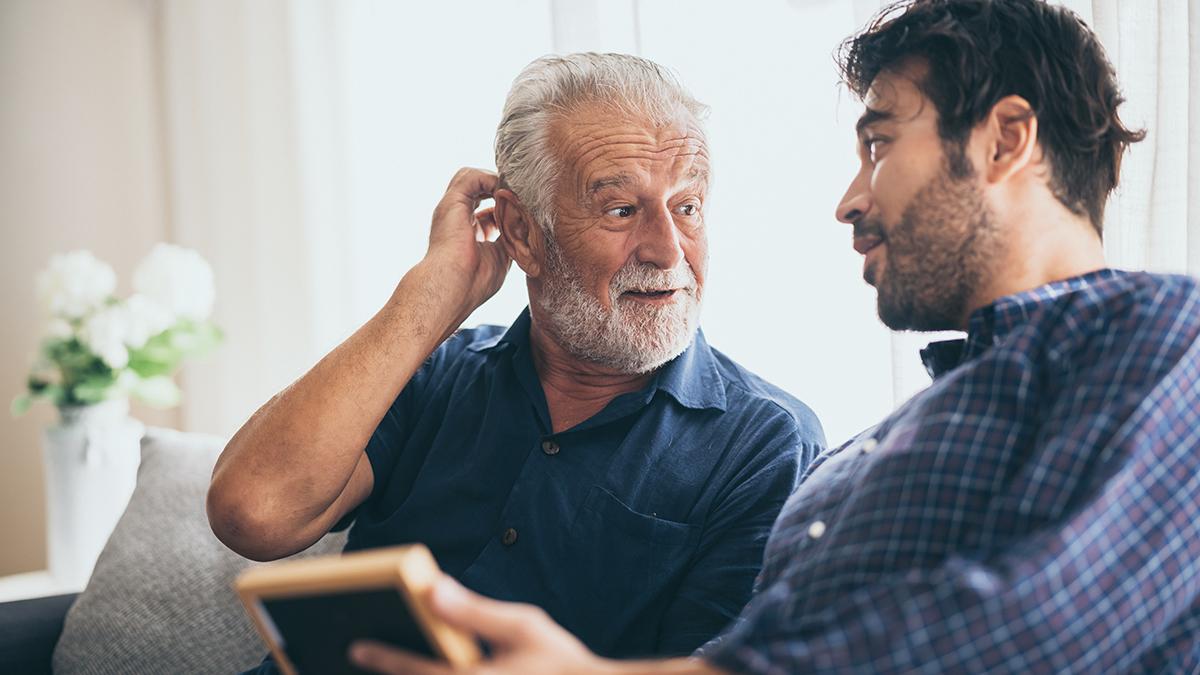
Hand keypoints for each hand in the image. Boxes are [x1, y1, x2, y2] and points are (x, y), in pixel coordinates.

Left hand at [348, 575, 609, 674]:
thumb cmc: (559, 661)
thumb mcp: (524, 626)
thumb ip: (475, 611)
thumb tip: (431, 590)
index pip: (417, 669)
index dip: (383, 658)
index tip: (356, 648)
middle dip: (389, 674)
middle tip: (357, 658)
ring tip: (381, 667)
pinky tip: (420, 670)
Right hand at [423, 168, 512, 316]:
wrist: (453, 287)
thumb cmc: (474, 281)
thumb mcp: (501, 257)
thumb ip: (510, 238)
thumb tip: (525, 226)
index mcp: (466, 232)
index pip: (488, 209)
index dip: (507, 208)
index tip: (523, 216)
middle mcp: (456, 217)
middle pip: (480, 190)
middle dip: (502, 191)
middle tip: (520, 201)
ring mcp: (452, 207)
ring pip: (473, 177)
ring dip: (497, 183)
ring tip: (512, 198)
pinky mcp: (453, 201)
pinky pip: (473, 176)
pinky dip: (491, 181)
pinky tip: (504, 197)